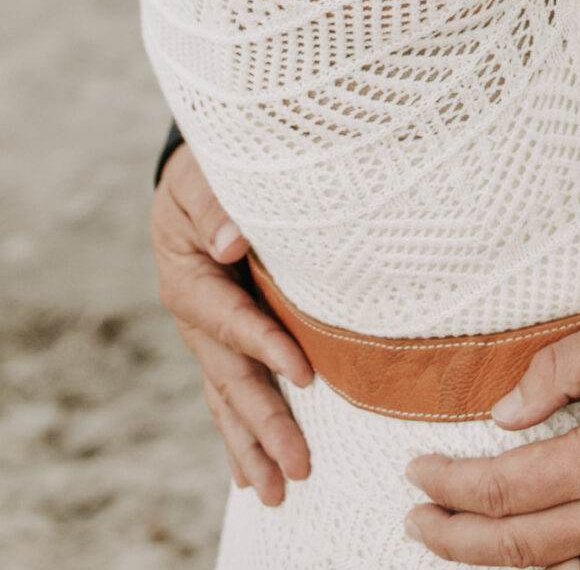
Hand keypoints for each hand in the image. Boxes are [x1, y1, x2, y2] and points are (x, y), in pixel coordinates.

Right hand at [152, 144, 313, 504]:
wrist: (190, 178)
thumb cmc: (202, 171)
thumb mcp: (197, 177)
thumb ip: (213, 206)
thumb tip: (235, 242)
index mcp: (190, 280)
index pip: (232, 320)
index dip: (267, 346)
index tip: (305, 373)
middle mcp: (195, 318)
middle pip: (232, 379)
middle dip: (265, 425)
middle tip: (299, 468)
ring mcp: (207, 336)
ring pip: (229, 400)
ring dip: (253, 447)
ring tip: (278, 493)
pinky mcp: (221, 341)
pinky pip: (229, 394)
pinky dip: (239, 435)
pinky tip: (251, 474)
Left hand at [404, 301, 579, 569]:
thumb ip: (562, 369)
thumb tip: (503, 413)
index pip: (502, 489)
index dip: (449, 487)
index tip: (417, 475)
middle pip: (515, 548)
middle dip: (453, 538)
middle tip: (417, 522)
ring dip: (500, 567)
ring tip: (466, 544)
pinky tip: (545, 567)